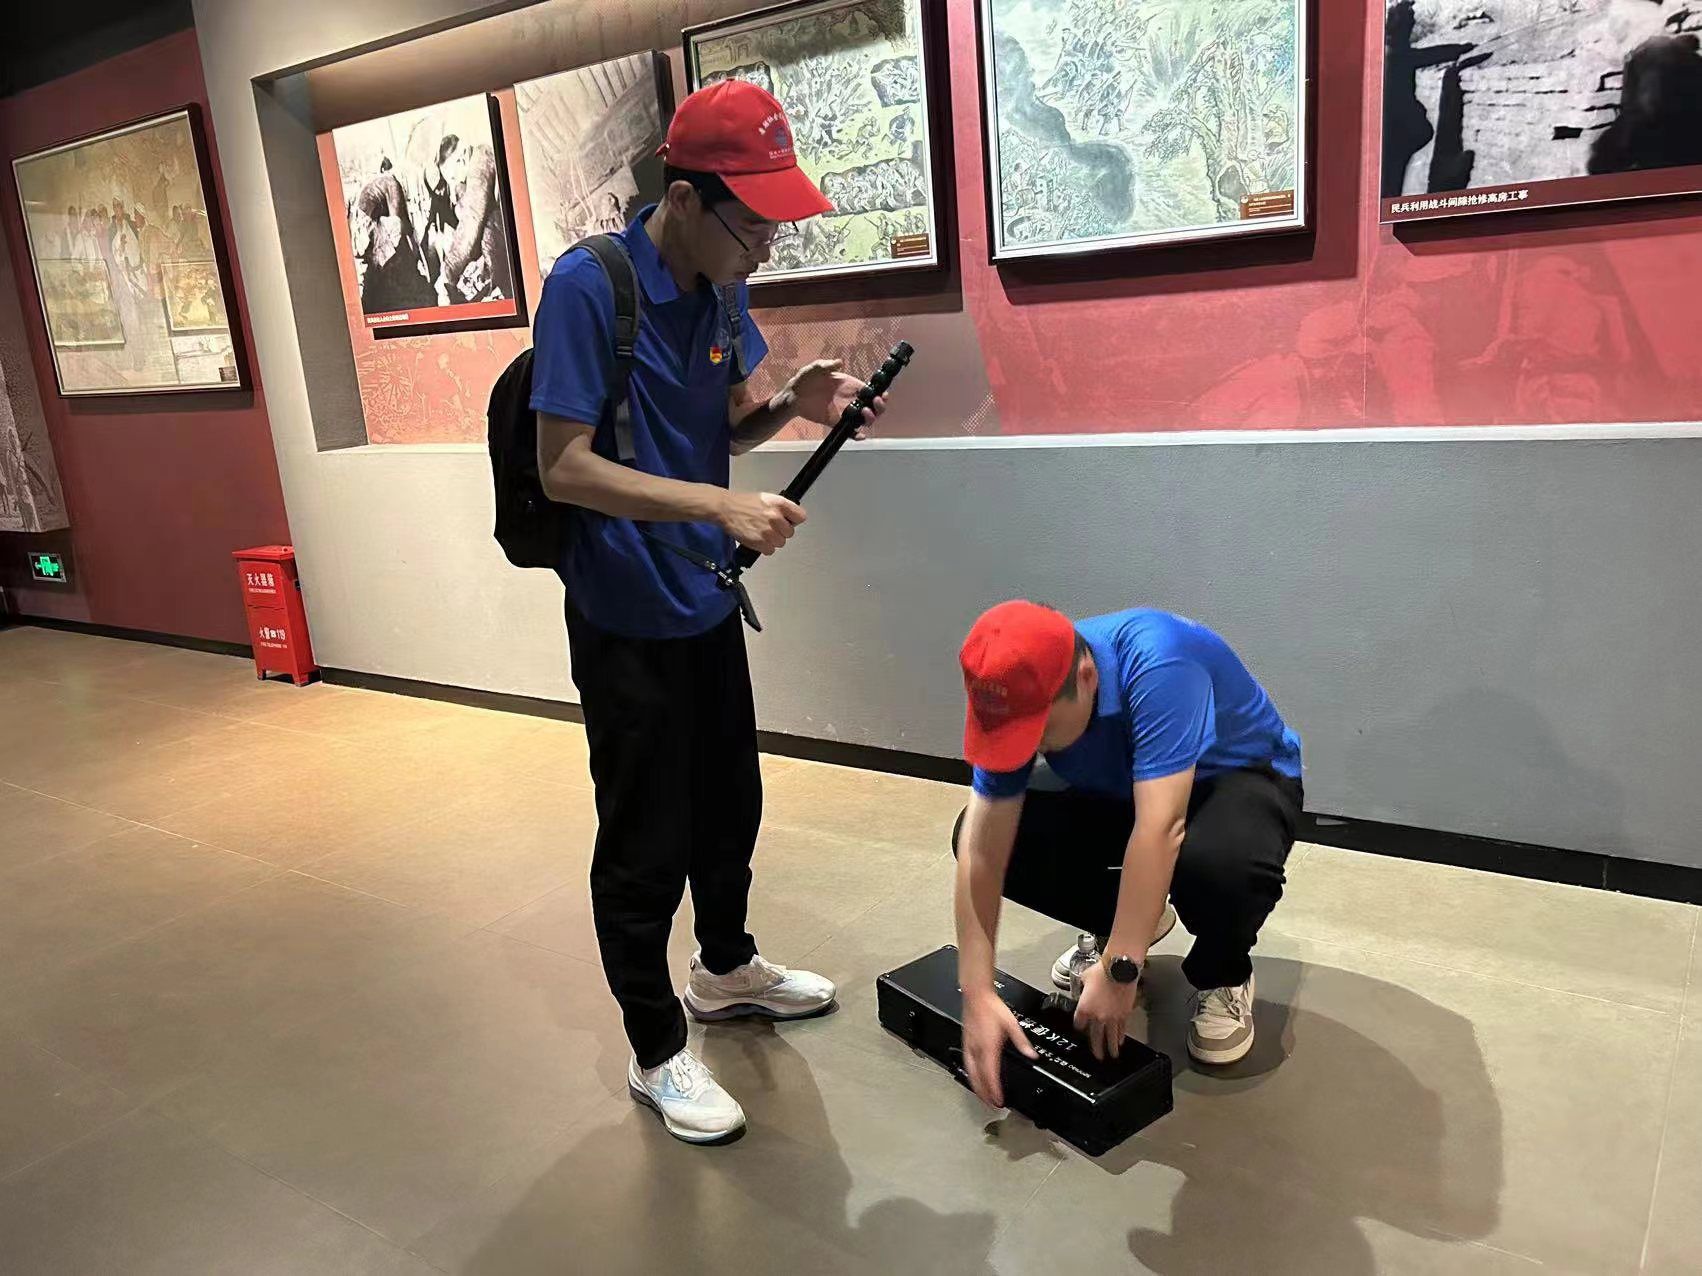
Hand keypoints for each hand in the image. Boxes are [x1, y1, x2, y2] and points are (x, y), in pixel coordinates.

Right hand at [718, 490, 805, 554]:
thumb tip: (791, 518)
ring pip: (781, 543)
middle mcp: (775, 517)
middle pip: (790, 532)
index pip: (800, 516)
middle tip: (770, 527)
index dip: (794, 520)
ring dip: (773, 540)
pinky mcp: (759, 542)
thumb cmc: (743, 503)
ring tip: (762, 532)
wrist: (726, 508)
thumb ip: (782, 508)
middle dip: (781, 531)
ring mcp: (768, 531)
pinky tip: (758, 538)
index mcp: (779, 503)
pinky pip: (770, 550)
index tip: (790, 521)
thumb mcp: (767, 498)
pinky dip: (764, 547)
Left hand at [785, 358, 888, 436]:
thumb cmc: (805, 379)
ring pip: (864, 419)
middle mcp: (850, 399)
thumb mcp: (815, 368)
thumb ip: (827, 365)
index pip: (870, 390)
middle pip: (873, 406)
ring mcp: (844, 412)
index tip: (882, 394)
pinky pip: (849, 431)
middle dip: (879, 407)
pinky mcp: (836, 422)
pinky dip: (857, 435)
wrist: (793, 396)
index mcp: (849, 385)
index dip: (879, 393)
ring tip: (864, 413)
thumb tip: (839, 363)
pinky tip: (860, 436)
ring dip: (870, 418)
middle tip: (875, 403)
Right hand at [962, 990, 1037, 1108]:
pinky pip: (967, 1064)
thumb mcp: (1012, 1024)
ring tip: (983, 1097)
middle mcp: (977, 1049)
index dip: (994, 1090)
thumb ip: (1022, 1042)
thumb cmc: (992, 1007)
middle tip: (992, 1105)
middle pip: (979, 1078)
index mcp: (989, 1047)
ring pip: (971, 1073)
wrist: (976, 995)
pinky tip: (974, 1078)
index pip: (991, 1074)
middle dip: (985, 1094)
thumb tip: (1032, 1055)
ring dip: (977, 1087)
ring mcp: (970, 1047)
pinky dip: (971, 1076)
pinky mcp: (966, 1043)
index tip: (999, 1101)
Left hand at [1073, 961, 1138, 1060]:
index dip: (1079, 1028)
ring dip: (1111, 1047)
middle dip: (1096, 1048)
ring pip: (1110, 1037)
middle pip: (1095, 1037)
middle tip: (1097, 1056)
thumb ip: (1082, 987)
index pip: (1079, 1024)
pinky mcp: (1124, 1014)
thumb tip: (1083, 987)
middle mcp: (1097, 1016)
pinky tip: (1121, 1041)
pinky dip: (1121, 1036)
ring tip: (1112, 1055)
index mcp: (1084, 1008)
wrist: (1119, 969)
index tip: (1081, 1031)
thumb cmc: (1102, 971)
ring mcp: (1111, 1017)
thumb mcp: (1084, 978)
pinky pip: (1121, 1029)